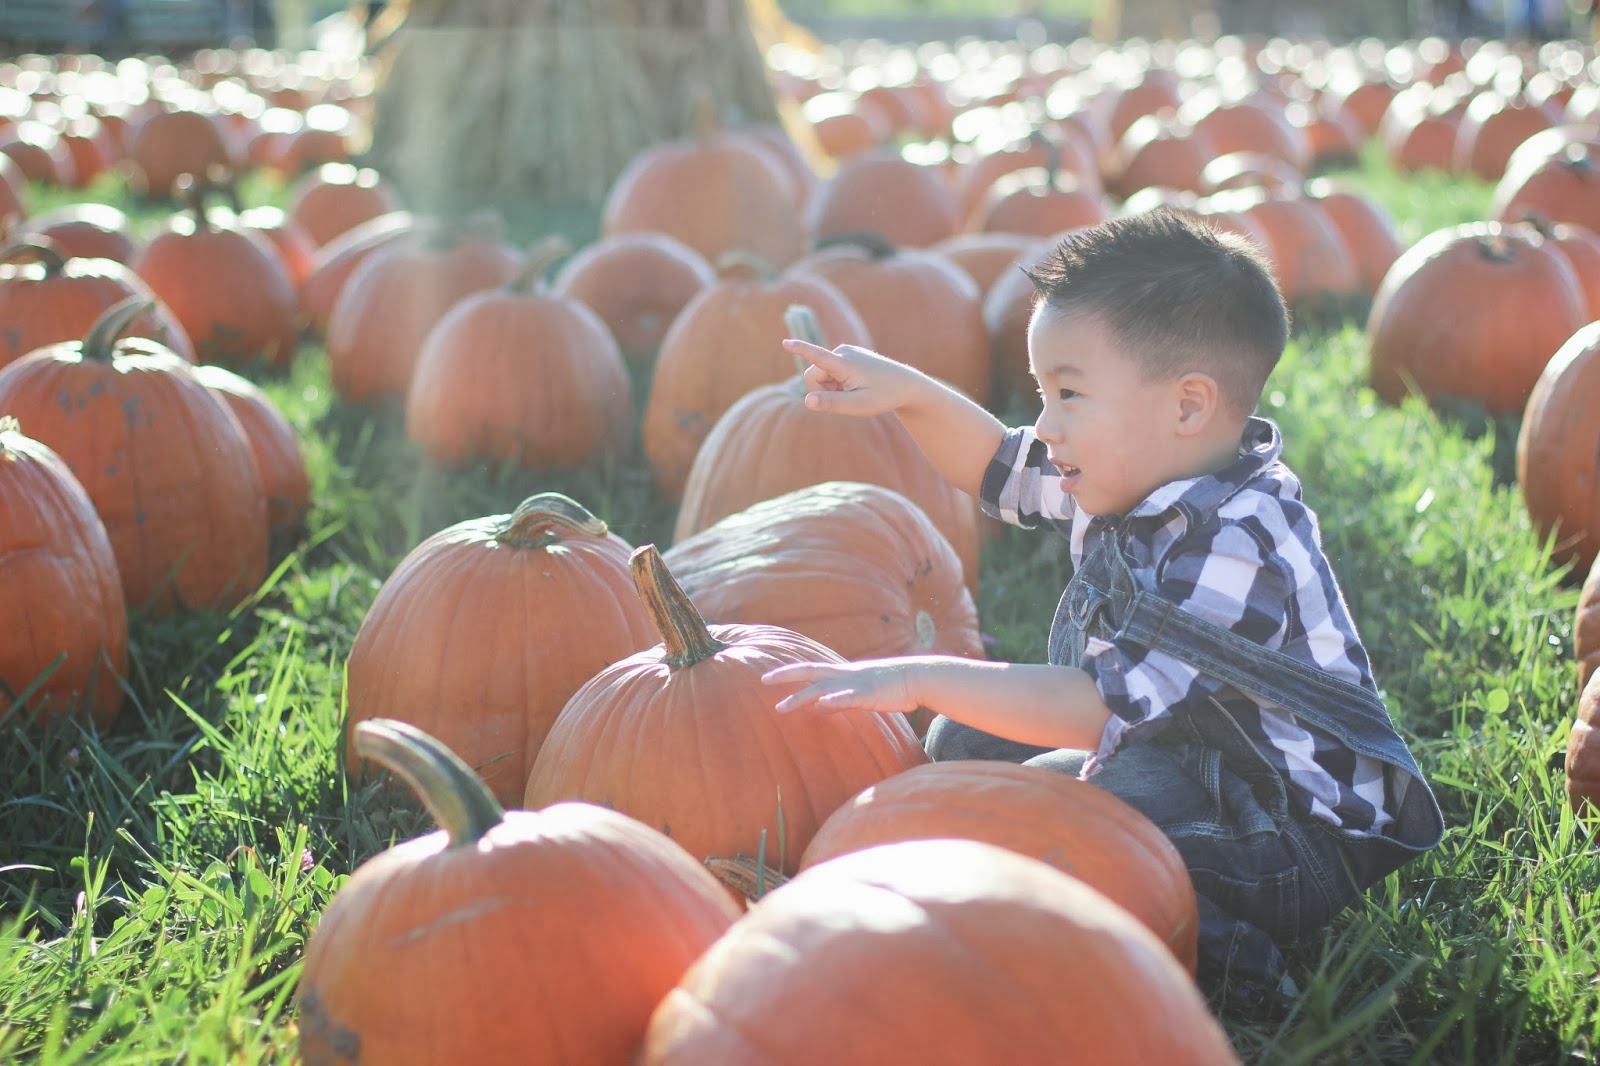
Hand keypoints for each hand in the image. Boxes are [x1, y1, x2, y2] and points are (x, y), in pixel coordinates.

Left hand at [761, 659, 918, 715]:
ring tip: (781, 707)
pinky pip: (848, 697)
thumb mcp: (860, 691)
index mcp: (843, 673)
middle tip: (763, 680)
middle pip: (810, 671)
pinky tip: (820, 705)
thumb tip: (819, 706)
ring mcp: (856, 683)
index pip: (810, 669)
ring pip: (823, 688)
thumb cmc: (890, 686)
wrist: (918, 677)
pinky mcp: (869, 693)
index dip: (789, 671)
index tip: (767, 676)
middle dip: (786, 676)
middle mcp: (845, 675)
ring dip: (801, 697)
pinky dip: (834, 700)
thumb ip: (838, 698)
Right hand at [782, 338, 921, 418]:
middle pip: (812, 376)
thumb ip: (832, 404)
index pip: (818, 356)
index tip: (785, 343)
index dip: (801, 349)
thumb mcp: (859, 405)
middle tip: (846, 397)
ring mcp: (845, 350)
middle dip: (821, 390)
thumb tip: (807, 401)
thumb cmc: (884, 396)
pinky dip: (837, 382)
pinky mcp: (846, 353)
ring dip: (830, 387)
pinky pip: (829, 371)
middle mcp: (843, 351)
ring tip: (854, 390)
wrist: (905, 384)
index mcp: (845, 363)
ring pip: (820, 374)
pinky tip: (856, 385)